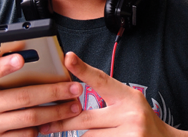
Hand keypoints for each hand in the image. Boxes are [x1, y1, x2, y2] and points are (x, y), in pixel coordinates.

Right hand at [0, 53, 82, 136]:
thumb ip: (4, 66)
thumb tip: (34, 56)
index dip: (3, 66)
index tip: (21, 59)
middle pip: (23, 97)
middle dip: (53, 92)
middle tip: (74, 88)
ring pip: (30, 118)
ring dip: (56, 112)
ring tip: (74, 105)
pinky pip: (27, 133)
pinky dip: (45, 126)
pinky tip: (57, 119)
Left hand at [39, 52, 187, 136]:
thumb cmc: (141, 119)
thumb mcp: (128, 100)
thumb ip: (107, 95)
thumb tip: (74, 93)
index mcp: (128, 97)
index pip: (102, 80)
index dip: (83, 70)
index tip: (68, 58)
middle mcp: (129, 116)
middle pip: (86, 118)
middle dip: (63, 122)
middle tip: (45, 124)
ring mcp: (130, 136)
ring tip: (60, 133)